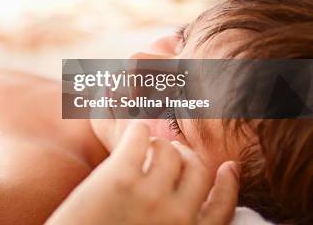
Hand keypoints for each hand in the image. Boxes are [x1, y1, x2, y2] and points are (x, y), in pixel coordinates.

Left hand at [47, 123, 238, 224]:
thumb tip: (182, 200)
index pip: (223, 206)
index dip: (228, 183)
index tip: (228, 167)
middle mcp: (177, 218)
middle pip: (197, 169)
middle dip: (188, 156)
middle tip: (173, 150)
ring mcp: (149, 196)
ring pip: (168, 150)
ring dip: (159, 143)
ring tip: (146, 146)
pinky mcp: (118, 178)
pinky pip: (139, 138)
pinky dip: (138, 131)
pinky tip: (133, 133)